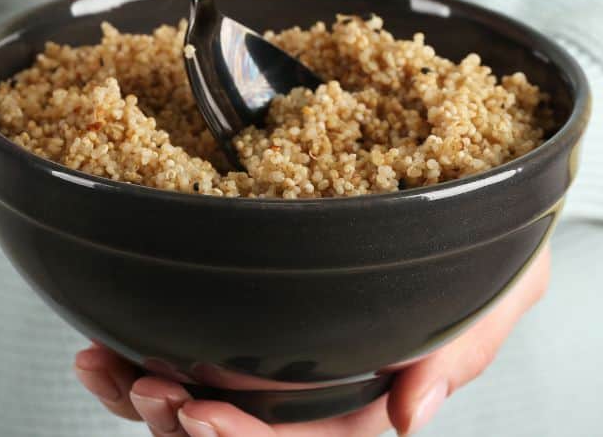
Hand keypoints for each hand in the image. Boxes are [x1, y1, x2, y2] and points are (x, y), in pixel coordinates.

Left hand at [74, 246, 550, 435]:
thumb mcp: (502, 287)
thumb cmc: (491, 249)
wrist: (471, 190)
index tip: (200, 413)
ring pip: (199, 409)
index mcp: (370, 395)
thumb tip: (411, 418)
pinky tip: (100, 348)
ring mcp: (276, 358)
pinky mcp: (246, 318)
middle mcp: (316, 388)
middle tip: (148, 389)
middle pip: (240, 436)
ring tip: (106, 369)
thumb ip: (464, 346)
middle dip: (181, 426)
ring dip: (144, 401)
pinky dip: (134, 363)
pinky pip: (183, 359)